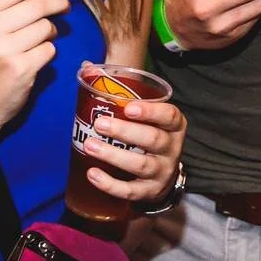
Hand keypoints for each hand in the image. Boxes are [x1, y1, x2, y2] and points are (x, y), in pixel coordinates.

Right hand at [0, 0, 69, 126]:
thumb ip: (9, 6)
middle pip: (37, 5)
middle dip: (57, 2)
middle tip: (65, 5)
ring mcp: (4, 50)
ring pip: (45, 27)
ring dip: (51, 31)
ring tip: (44, 37)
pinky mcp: (21, 68)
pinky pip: (49, 49)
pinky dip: (48, 50)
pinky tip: (38, 55)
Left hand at [77, 87, 184, 204]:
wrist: (162, 175)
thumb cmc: (147, 135)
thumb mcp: (144, 115)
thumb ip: (121, 92)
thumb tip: (87, 67)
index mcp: (174, 125)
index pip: (169, 115)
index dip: (151, 111)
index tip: (128, 107)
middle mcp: (172, 148)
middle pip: (153, 139)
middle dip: (125, 131)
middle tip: (99, 124)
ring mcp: (162, 172)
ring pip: (141, 165)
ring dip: (114, 155)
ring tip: (89, 145)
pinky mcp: (149, 192)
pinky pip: (130, 191)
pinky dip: (110, 184)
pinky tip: (92, 174)